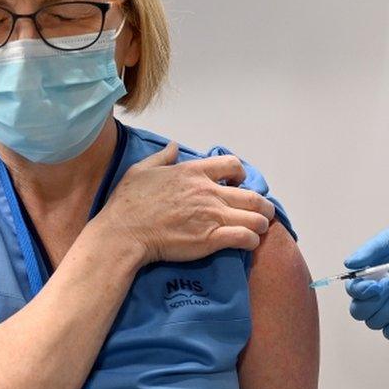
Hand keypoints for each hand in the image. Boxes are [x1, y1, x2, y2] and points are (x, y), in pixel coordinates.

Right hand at [95, 142, 276, 264]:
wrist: (124, 233)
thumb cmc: (129, 203)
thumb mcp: (142, 170)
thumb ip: (162, 157)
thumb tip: (173, 146)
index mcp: (194, 172)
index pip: (232, 164)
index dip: (242, 174)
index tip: (240, 183)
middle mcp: (208, 192)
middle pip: (252, 195)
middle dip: (263, 205)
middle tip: (263, 212)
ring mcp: (212, 216)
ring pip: (254, 217)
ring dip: (261, 223)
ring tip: (260, 229)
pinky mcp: (211, 239)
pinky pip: (244, 237)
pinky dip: (251, 240)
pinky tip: (249, 243)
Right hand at [344, 213, 388, 339]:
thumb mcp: (386, 240)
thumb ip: (368, 252)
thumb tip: (349, 263)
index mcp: (365, 277)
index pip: (353, 291)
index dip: (361, 291)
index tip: (376, 284)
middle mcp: (372, 294)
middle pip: (359, 312)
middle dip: (374, 302)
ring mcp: (387, 306)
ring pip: (375, 323)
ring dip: (387, 311)